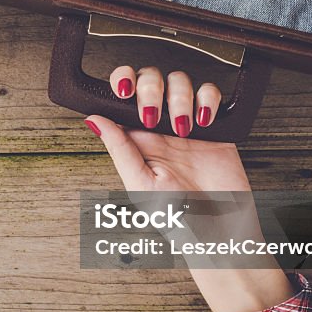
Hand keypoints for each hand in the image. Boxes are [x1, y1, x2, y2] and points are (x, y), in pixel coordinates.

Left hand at [84, 66, 292, 311]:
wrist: (218, 231)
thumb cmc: (176, 218)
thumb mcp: (139, 183)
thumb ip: (119, 148)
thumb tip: (93, 119)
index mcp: (136, 138)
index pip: (124, 97)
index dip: (122, 81)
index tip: (123, 90)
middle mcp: (160, 127)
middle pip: (151, 80)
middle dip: (151, 89)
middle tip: (153, 116)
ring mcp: (187, 124)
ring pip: (180, 82)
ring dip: (179, 98)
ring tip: (183, 129)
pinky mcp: (216, 126)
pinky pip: (210, 94)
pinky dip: (207, 99)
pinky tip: (204, 122)